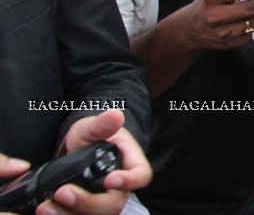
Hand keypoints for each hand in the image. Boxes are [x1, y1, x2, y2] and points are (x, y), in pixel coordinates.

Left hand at [36, 109, 150, 214]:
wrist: (77, 148)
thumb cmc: (92, 136)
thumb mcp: (94, 126)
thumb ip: (102, 124)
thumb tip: (115, 115)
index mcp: (130, 164)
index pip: (141, 176)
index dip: (129, 181)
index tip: (110, 179)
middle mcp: (119, 188)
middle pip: (114, 203)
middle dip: (89, 202)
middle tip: (64, 192)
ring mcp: (102, 201)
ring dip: (70, 214)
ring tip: (46, 207)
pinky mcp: (84, 209)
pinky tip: (46, 209)